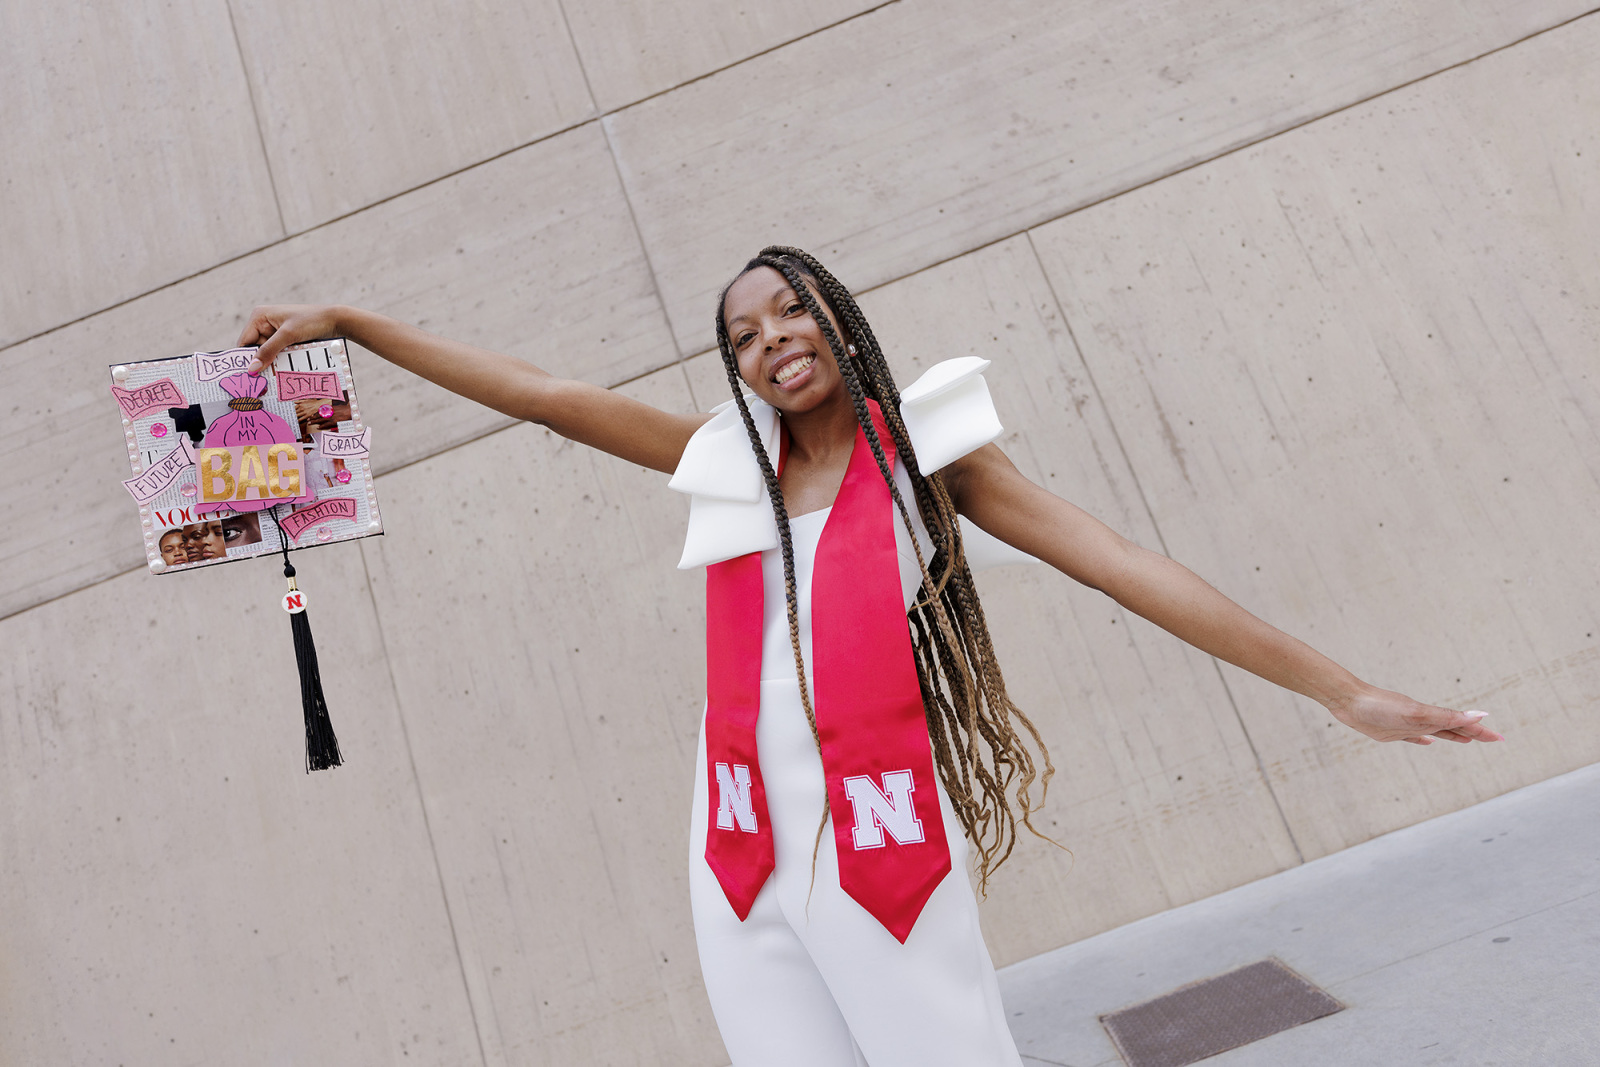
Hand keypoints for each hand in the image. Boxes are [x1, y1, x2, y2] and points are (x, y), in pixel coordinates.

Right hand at [239, 304, 341, 372]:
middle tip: (262, 382)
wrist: (335, 320)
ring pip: (266, 353)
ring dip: (270, 364)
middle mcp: (263, 323)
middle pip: (254, 349)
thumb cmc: (311, 321)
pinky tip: (282, 371)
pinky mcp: (284, 339)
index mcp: (259, 316)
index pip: (244, 342)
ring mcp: (274, 331)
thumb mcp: (288, 335)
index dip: (245, 359)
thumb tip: (252, 368)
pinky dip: (279, 361)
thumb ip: (269, 351)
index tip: (248, 377)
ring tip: (274, 377)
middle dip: (259, 363)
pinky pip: (277, 353)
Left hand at [1329, 685, 1504, 745]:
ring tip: (1467, 740)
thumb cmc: (1379, 706)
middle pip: (1454, 727)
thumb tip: (1481, 714)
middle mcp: (1422, 719)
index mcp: (1430, 715)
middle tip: (1493, 739)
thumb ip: (1446, 715)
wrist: (1347, 699)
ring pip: (1436, 731)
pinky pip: (1412, 737)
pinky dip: (1423, 740)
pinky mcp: (1390, 731)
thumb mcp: (1416, 713)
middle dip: (1474, 733)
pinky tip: (1428, 742)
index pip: (1463, 724)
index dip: (1481, 731)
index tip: (1501, 738)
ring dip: (1452, 735)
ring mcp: (1406, 725)